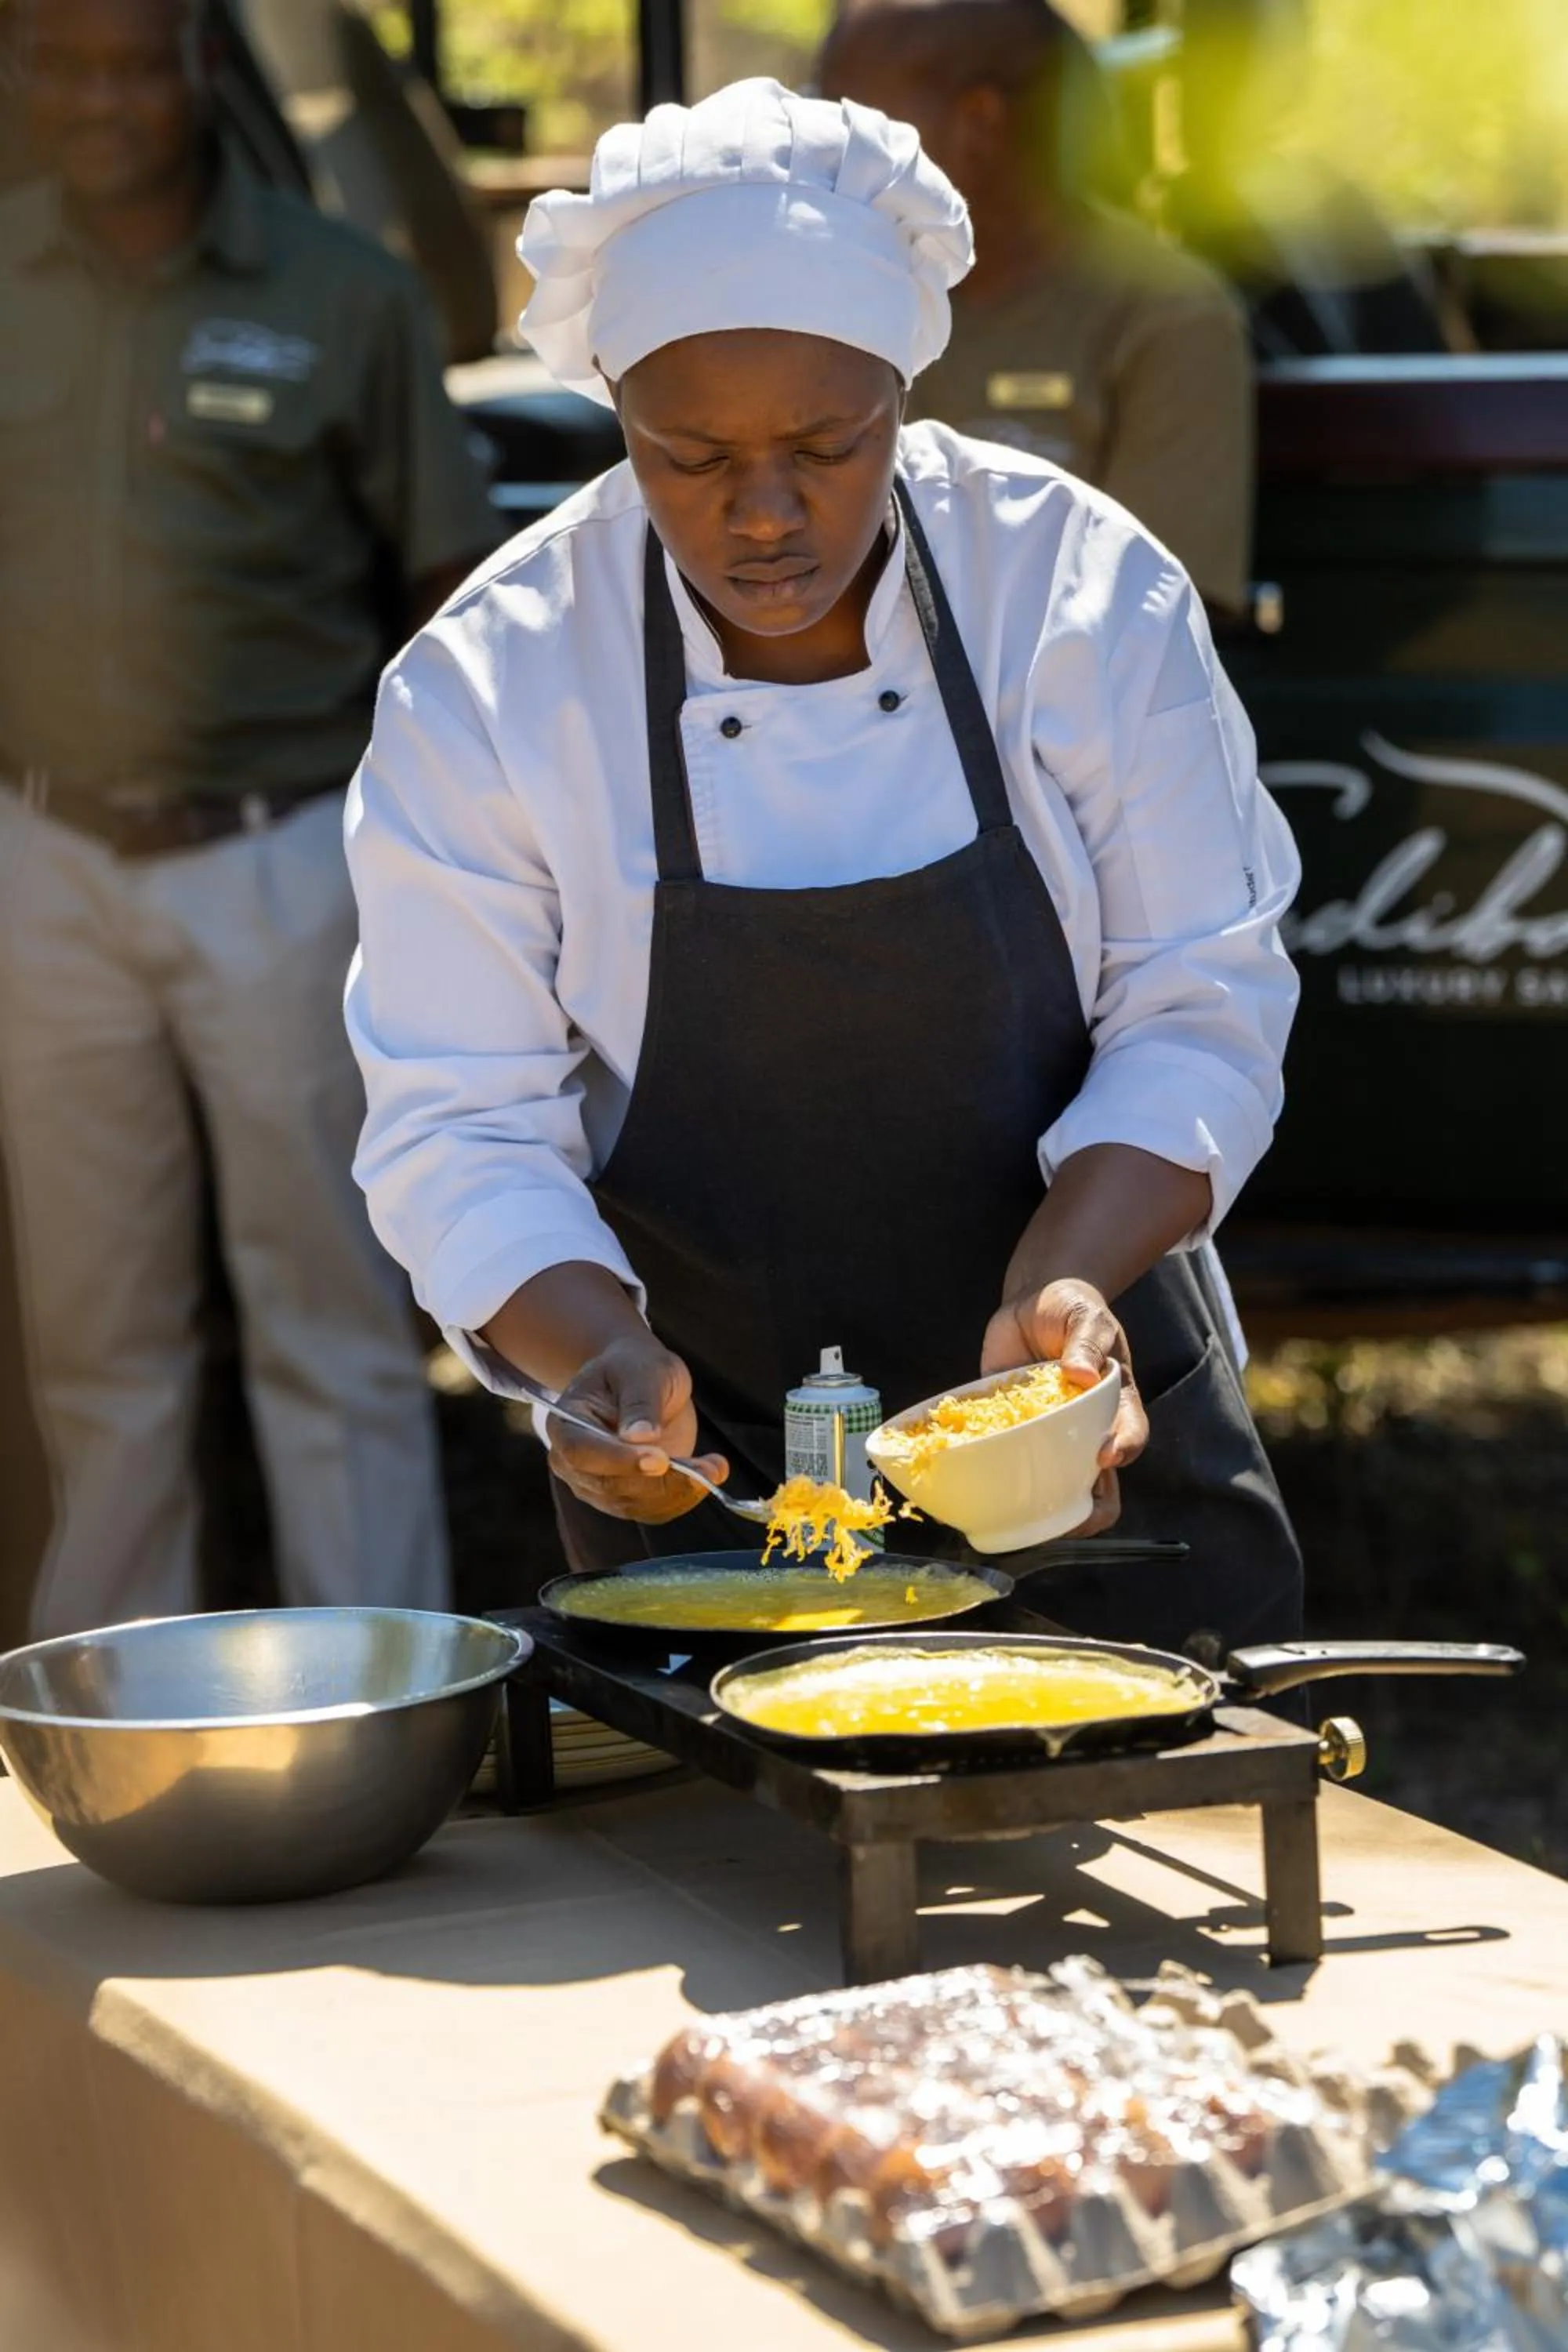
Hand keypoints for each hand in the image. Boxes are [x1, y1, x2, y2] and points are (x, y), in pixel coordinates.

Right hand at [546, 1335, 728, 1539]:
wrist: (640, 1380)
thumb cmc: (633, 1366)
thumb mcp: (641, 1371)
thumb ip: (640, 1402)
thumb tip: (641, 1436)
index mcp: (565, 1424)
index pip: (582, 1453)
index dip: (619, 1461)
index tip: (659, 1459)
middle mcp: (575, 1463)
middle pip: (611, 1486)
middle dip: (661, 1482)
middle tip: (705, 1469)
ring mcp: (600, 1485)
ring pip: (637, 1504)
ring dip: (681, 1491)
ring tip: (715, 1466)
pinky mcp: (629, 1496)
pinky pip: (656, 1508)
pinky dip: (686, 1495)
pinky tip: (711, 1471)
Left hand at [979, 1277, 1147, 1535]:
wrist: (1032, 1302)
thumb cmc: (1071, 1307)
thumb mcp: (1085, 1316)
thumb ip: (1086, 1340)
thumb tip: (1081, 1373)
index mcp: (1114, 1404)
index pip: (1130, 1436)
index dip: (1123, 1451)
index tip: (1105, 1456)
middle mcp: (1086, 1429)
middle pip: (1099, 1486)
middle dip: (1087, 1511)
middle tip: (1064, 1515)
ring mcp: (1050, 1435)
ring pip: (1054, 1487)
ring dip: (1040, 1504)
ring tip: (1018, 1512)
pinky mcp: (1014, 1429)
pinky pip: (1009, 1458)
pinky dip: (996, 1472)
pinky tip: (978, 1479)